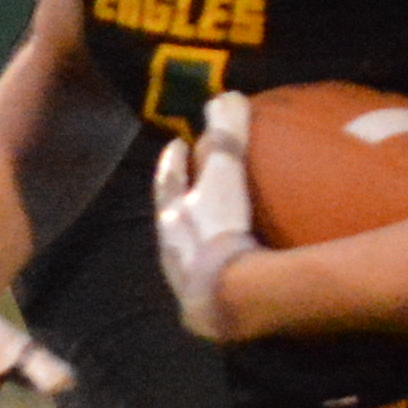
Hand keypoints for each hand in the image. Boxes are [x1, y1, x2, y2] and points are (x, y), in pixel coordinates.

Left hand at [150, 92, 263, 342]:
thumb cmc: (220, 231)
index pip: (167, 182)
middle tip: (194, 189)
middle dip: (182, 203)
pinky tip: (240, 272)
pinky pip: (213, 282)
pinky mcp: (209, 311)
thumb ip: (226, 137)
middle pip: (172, 221)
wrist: (228, 298)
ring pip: (188, 255)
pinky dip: (221, 270)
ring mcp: (188, 284)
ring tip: (217, 231)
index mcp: (171, 219)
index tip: (176, 145)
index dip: (172, 162)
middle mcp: (172, 252)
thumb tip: (227, 96)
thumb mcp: (224, 178)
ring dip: (198, 240)